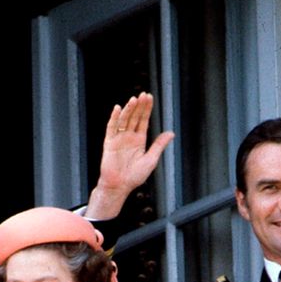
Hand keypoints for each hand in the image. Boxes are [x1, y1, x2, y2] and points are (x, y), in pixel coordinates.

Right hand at [86, 92, 174, 220]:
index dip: (146, 109)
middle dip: (139, 106)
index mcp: (139, 140)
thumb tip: (171, 133)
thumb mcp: (151, 160)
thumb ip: (159, 145)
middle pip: (134, 117)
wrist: (119, 186)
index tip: (149, 97)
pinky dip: (114, 118)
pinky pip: (111, 128)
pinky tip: (118, 109)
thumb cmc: (135, 176)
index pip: (143, 120)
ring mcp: (119, 139)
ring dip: (129, 110)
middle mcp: (128, 137)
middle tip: (143, 95)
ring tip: (134, 99)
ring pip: (124, 120)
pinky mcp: (109, 143)